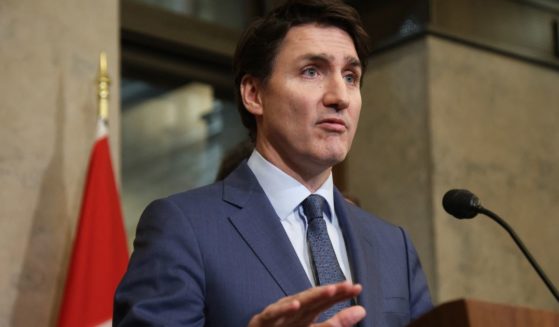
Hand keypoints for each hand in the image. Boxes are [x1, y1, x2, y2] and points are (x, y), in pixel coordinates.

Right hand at [248, 281, 365, 326]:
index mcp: (306, 313)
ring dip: (312, 296)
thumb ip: (336, 323)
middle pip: (314, 299)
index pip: (326, 301)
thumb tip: (361, 310)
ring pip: (296, 304)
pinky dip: (284, 309)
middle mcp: (294, 310)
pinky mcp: (263, 321)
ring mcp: (279, 314)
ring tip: (329, 291)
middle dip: (330, 292)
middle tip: (347, 285)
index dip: (341, 294)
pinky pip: (274, 314)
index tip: (357, 288)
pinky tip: (296, 305)